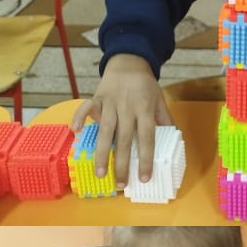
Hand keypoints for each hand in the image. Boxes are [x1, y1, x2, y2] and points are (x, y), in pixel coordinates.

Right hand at [71, 54, 171, 187]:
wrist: (129, 62)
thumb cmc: (145, 86)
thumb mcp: (160, 100)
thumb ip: (164, 119)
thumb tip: (173, 140)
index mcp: (144, 109)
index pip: (146, 138)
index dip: (145, 158)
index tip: (144, 177)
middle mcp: (127, 108)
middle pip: (124, 139)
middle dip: (121, 164)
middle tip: (120, 184)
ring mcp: (110, 103)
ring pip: (104, 131)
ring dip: (101, 153)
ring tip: (99, 173)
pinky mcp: (97, 98)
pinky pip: (85, 107)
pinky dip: (79, 117)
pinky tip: (74, 131)